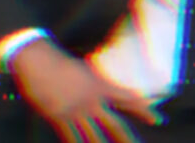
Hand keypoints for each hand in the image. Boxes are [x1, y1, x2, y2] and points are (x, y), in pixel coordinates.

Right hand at [9, 39, 160, 142]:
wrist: (36, 59)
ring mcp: (76, 110)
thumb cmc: (54, 61)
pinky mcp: (60, 116)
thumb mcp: (79, 71)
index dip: (143, 109)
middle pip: (115, 125)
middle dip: (127, 139)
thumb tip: (93, 96)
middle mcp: (91, 100)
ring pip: (94, 136)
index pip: (126, 98)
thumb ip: (88, 84)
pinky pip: (71, 137)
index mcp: (97, 85)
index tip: (158, 119)